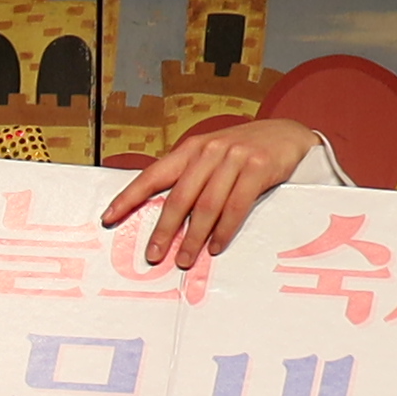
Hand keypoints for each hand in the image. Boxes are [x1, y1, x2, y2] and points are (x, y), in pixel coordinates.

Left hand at [100, 116, 324, 270]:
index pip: (152, 175)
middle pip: (179, 197)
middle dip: (164, 230)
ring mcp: (234, 157)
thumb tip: (162, 216)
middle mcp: (208, 151)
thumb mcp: (211, 157)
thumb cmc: (243, 152)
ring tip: (185, 259)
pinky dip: (225, 230)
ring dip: (194, 237)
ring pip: (207, 205)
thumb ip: (189, 178)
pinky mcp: (258, 167)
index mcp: (190, 150)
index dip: (129, 197)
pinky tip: (216, 247)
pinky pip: (236, 206)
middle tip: (153, 255)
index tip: (109, 218)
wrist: (288, 135)